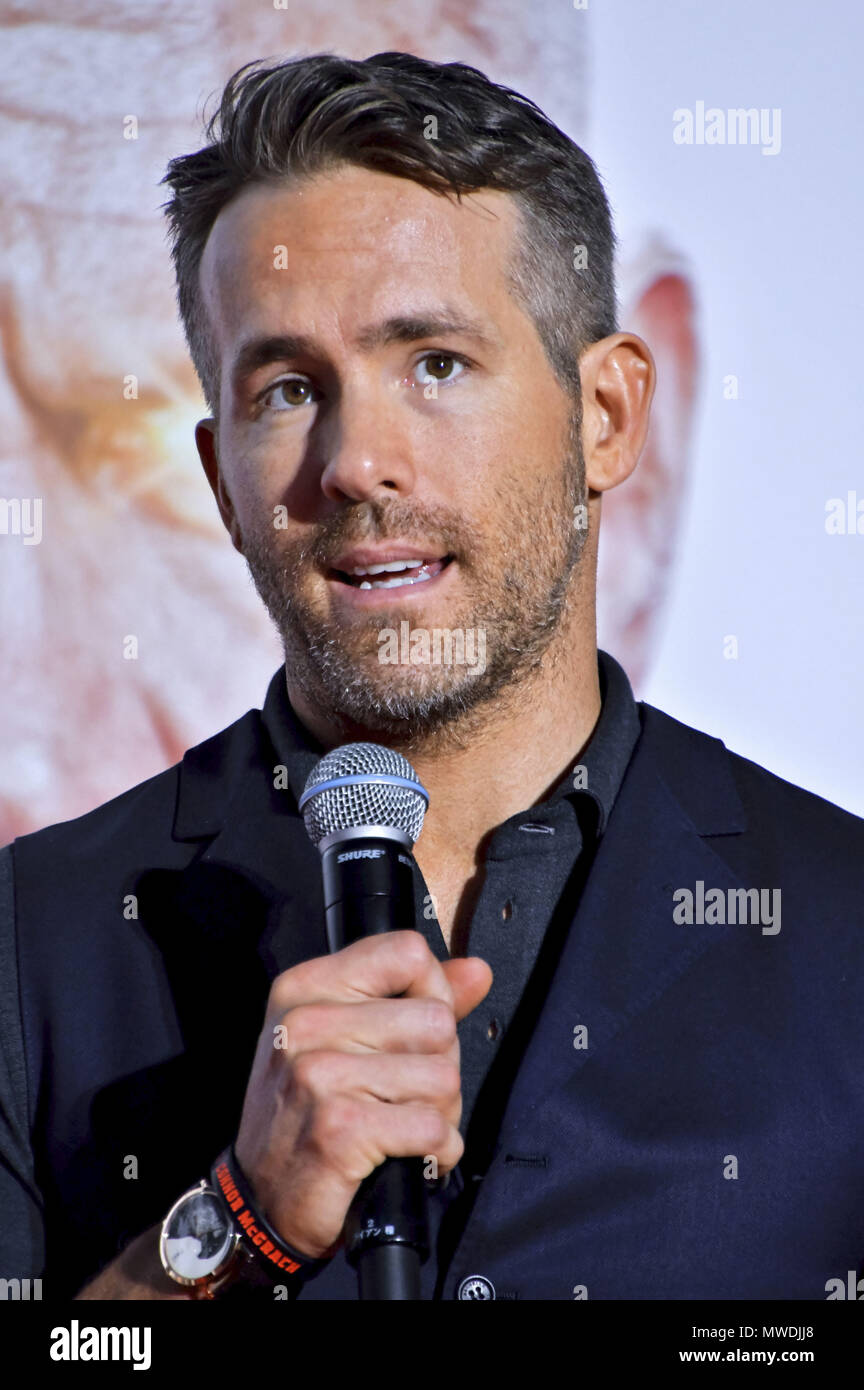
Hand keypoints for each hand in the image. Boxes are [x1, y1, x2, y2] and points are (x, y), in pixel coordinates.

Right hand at [234, 931, 492, 1259]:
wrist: (263, 1201)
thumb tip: (477, 971)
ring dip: (440, 1113)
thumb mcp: (347, 1038)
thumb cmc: (308, 1113)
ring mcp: (319, 1074)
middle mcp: (306, 1022)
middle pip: (436, 1021)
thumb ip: (415, 998)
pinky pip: (432, 1127)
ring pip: (442, 1076)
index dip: (432, 993)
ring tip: (401, 1126)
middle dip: (439, 1066)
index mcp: (307, 987)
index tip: (413, 1032)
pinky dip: (436, 1151)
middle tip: (403, 1096)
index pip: (408, 954)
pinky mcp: (340, 1128)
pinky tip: (405, 1155)